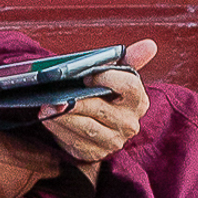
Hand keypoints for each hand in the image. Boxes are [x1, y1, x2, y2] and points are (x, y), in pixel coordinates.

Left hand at [39, 39, 156, 163]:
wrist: (100, 123)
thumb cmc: (107, 93)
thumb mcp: (118, 74)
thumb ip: (130, 58)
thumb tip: (150, 45)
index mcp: (138, 100)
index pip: (129, 86)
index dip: (107, 78)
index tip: (87, 76)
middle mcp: (129, 123)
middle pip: (101, 109)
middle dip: (77, 102)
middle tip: (56, 97)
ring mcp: (113, 141)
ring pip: (87, 128)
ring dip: (64, 118)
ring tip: (47, 108)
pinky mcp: (95, 152)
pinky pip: (75, 143)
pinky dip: (60, 131)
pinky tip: (49, 120)